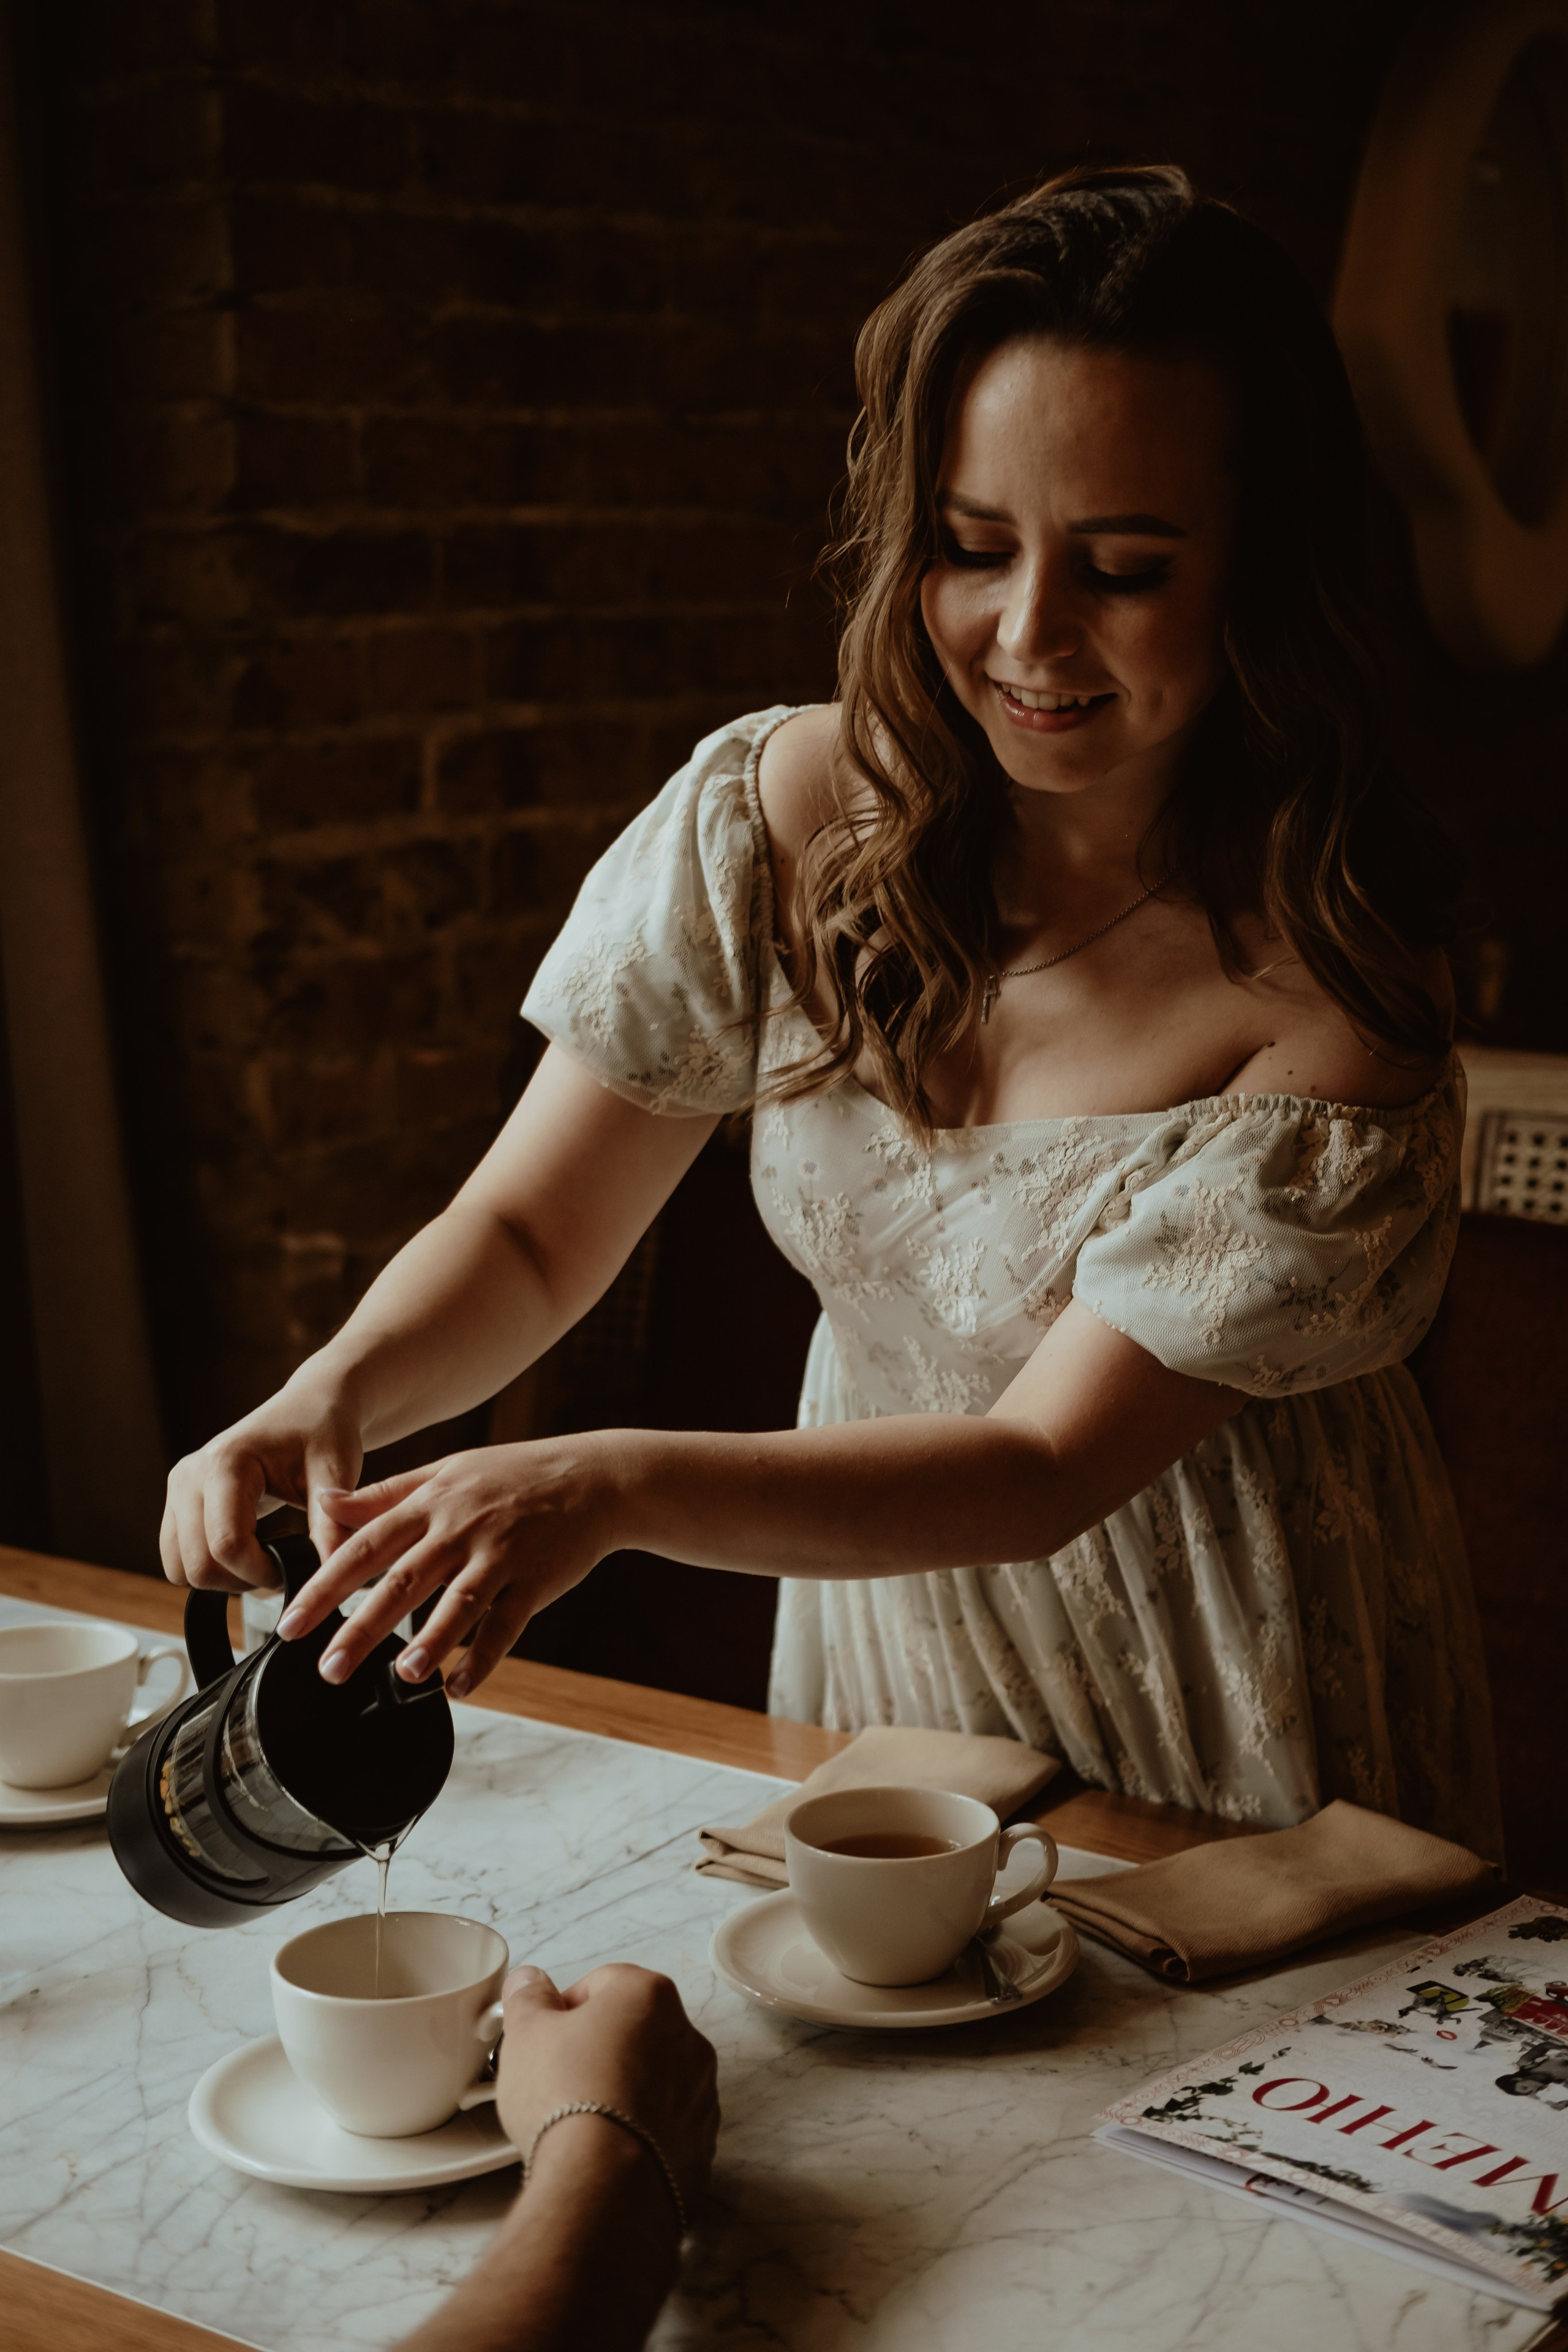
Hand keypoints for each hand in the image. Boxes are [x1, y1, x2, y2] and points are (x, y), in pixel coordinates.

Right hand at [160, 1382, 364, 1593]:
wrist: (308, 1409)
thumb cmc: (323, 1432)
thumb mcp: (335, 1472)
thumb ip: (333, 1525)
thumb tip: (333, 1576)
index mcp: (225, 1463)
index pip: (227, 1544)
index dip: (263, 1572)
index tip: (297, 1565)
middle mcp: (190, 1476)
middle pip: (199, 1565)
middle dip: (244, 1580)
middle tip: (284, 1565)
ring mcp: (179, 1490)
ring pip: (181, 1569)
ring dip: (225, 1579)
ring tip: (267, 1556)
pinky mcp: (178, 1505)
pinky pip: (179, 1560)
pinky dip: (212, 1569)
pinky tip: (249, 1549)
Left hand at [275, 1435, 627, 1692]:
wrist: (593, 1477)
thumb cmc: (514, 1475)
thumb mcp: (444, 1471)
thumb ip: (382, 1493)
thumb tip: (323, 1503)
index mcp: (431, 1502)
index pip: (365, 1546)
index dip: (324, 1586)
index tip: (290, 1624)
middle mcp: (461, 1527)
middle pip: (402, 1581)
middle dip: (361, 1627)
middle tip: (328, 1668)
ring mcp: (501, 1554)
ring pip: (459, 1602)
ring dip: (430, 1641)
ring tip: (403, 1676)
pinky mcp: (536, 1580)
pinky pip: (507, 1624)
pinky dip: (483, 1657)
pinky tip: (459, 1686)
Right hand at [495, 1963, 718, 2218]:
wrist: (602, 2184)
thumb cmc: (567, 2100)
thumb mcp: (527, 2033)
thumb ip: (528, 1998)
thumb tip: (530, 1983)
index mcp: (649, 1995)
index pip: (601, 1983)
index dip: (564, 2009)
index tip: (545, 2037)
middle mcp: (687, 2037)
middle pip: (632, 2031)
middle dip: (596, 2050)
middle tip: (557, 2079)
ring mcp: (700, 2094)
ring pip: (652, 2080)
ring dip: (622, 2091)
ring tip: (581, 2122)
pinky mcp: (701, 2144)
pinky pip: (666, 2127)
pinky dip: (640, 2133)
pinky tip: (607, 2150)